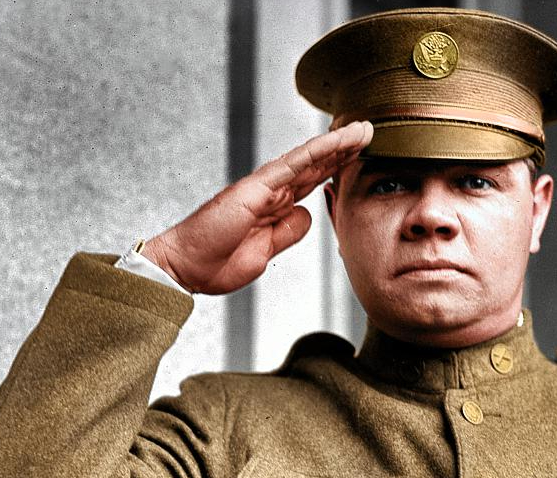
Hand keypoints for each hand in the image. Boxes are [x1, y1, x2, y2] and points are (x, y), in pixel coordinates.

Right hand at [141, 121, 372, 294]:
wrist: (186, 267)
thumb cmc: (217, 262)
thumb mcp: (265, 252)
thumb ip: (287, 232)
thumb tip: (307, 214)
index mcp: (274, 207)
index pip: (312, 182)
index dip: (337, 168)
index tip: (360, 156)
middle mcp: (270, 192)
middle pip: (315, 166)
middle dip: (343, 150)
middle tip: (369, 133)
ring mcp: (263, 187)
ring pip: (307, 160)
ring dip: (335, 144)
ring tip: (360, 130)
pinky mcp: (254, 189)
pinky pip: (289, 167)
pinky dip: (313, 154)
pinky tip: (333, 143)